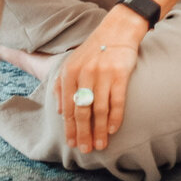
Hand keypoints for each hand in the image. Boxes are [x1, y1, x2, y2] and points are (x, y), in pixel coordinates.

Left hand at [54, 7, 144, 153]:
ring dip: (100, 131)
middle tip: (86, 150)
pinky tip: (113, 129)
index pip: (68, 107)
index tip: (71, 144)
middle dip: (83, 134)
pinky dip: (115, 118)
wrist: (117, 30)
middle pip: (82, 111)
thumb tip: (60, 112)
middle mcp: (84, 74)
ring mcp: (103, 74)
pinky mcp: (120, 74)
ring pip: (99, 110)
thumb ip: (62, 85)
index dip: (69, 128)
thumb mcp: (72, 63)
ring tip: (101, 145)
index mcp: (70, 72)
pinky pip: (117, 101)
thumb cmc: (93, 50)